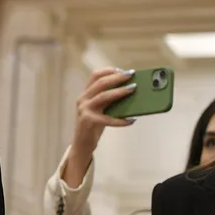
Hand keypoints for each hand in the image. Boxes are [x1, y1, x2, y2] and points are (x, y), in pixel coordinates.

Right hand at [62, 68, 135, 186]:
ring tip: (133, 89)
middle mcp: (83, 99)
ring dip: (119, 92)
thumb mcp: (101, 108)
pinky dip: (121, 120)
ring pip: (103, 96)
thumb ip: (110, 99)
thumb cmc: (95, 124)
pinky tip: (131, 120)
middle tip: (131, 75)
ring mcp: (84, 110)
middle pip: (100, 83)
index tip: (123, 70)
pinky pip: (107, 119)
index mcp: (86, 94)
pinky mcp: (88, 121)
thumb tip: (131, 90)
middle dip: (117, 77)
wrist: (82, 143)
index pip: (95, 75)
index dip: (109, 70)